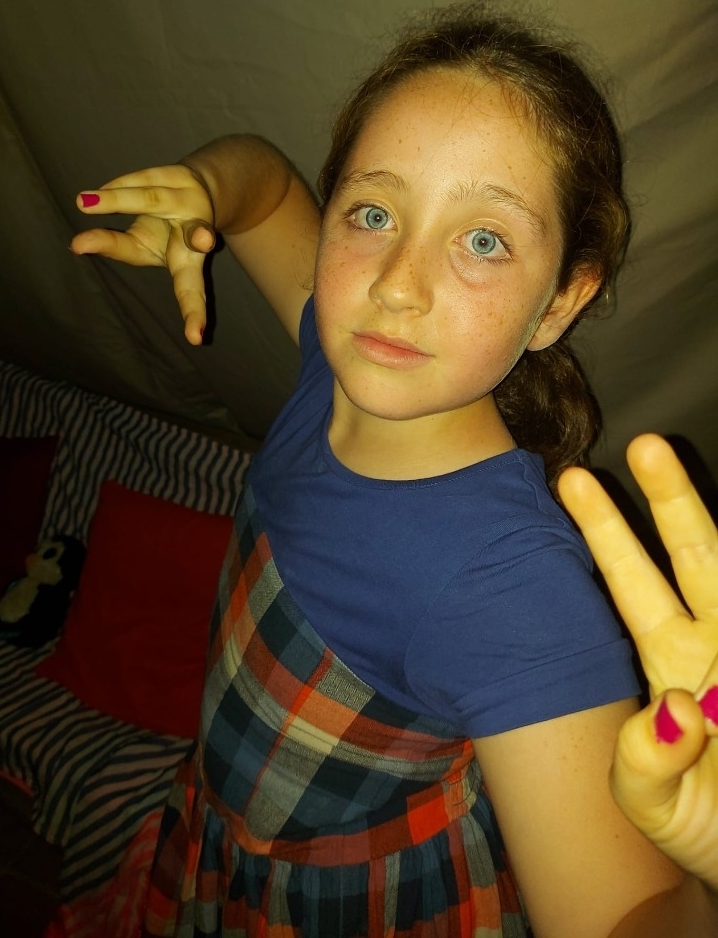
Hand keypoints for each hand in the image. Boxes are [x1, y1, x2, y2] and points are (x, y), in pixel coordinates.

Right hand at [71, 165, 216, 344]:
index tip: (196, 338)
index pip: (191, 289)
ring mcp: (189, 196)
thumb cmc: (167, 233)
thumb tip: (76, 244)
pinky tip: (92, 197)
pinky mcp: (175, 173)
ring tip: (84, 202)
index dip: (193, 312)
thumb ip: (114, 247)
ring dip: (119, 199)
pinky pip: (140, 180)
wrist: (199, 188)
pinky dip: (115, 189)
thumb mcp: (143, 248)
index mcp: (190, 260)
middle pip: (187, 236)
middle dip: (191, 236)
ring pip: (154, 198)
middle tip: (202, 240)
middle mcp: (197, 226)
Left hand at [558, 435, 717, 889]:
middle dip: (674, 502)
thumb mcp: (654, 809)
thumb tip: (672, 709)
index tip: (570, 480)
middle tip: (645, 443)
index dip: (606, 534)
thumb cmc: (706, 830)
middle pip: (696, 559)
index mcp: (672, 664)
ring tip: (681, 466)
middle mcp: (717, 647)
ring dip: (713, 525)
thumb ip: (643, 768)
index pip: (634, 586)